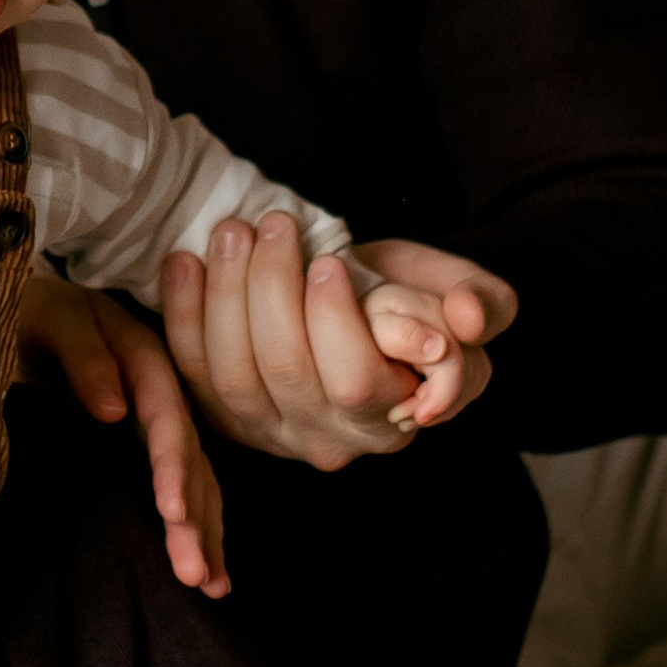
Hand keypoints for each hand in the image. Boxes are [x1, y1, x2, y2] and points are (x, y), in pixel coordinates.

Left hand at [17, 273, 227, 595]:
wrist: (32, 309)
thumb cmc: (39, 310)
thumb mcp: (53, 318)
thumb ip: (82, 355)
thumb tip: (114, 412)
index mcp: (145, 363)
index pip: (167, 422)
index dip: (173, 468)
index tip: (174, 515)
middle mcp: (162, 399)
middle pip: (189, 463)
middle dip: (196, 520)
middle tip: (195, 575)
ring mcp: (156, 426)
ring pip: (195, 484)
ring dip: (205, 535)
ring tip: (213, 587)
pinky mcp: (143, 448)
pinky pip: (182, 489)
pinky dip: (198, 528)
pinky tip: (210, 571)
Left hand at [158, 214, 514, 468]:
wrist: (371, 307)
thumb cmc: (421, 299)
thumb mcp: (471, 296)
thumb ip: (482, 305)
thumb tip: (465, 318)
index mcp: (396, 417)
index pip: (355, 383)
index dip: (334, 322)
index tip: (328, 261)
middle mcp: (331, 440)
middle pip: (286, 374)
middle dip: (271, 291)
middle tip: (274, 225)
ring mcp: (272, 434)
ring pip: (232, 375)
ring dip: (224, 294)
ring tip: (235, 231)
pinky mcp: (224, 414)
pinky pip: (192, 372)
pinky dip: (183, 313)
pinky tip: (185, 259)